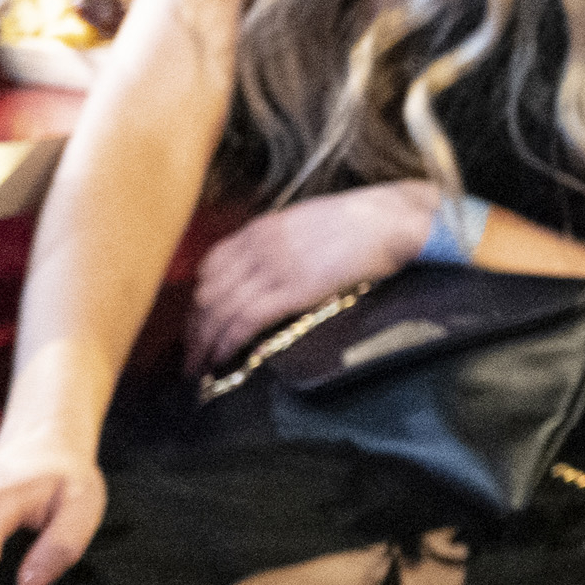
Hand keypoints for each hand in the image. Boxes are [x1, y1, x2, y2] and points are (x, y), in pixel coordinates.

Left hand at [188, 180, 436, 369]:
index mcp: (261, 228)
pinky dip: (226, 341)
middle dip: (194, 326)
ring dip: (204, 341)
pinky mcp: (294, 290)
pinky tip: (220, 357)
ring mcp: (274, 267)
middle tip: (191, 352)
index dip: (198, 299)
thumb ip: (283, 243)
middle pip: (207, 291)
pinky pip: (244, 319)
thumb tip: (274, 269)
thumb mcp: (309, 222)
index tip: (199, 320)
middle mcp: (259, 246)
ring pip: (219, 309)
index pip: (211, 266)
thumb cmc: (364, 221)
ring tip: (199, 364)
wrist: (392, 219)